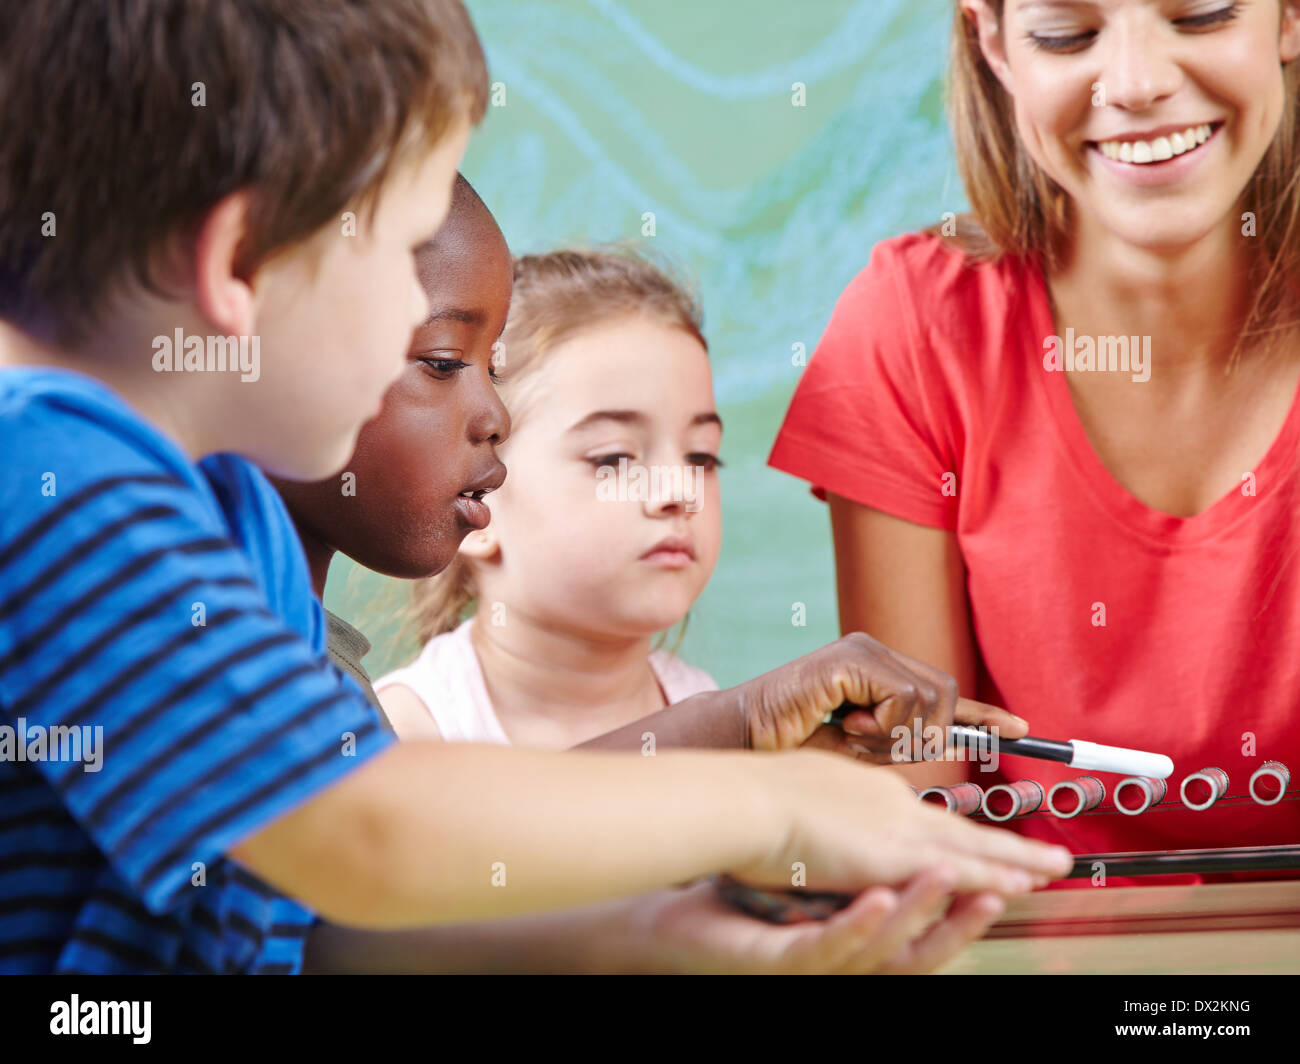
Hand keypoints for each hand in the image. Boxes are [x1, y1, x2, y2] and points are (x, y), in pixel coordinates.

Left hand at [626, 870, 1004, 973]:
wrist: (676, 918)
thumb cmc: (748, 889)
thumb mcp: (820, 865)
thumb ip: (868, 850)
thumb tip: (911, 816)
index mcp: (862, 925)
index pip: (933, 911)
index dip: (982, 895)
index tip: (1031, 870)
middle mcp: (848, 951)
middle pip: (922, 941)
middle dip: (969, 914)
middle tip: (1019, 886)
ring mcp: (815, 957)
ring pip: (881, 948)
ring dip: (921, 911)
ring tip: (953, 882)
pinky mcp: (779, 959)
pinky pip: (824, 947)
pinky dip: (856, 925)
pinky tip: (878, 899)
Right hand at [722, 631, 1027, 760]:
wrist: (743, 744)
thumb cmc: (792, 752)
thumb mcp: (861, 753)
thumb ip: (903, 744)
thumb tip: (953, 742)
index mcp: (877, 672)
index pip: (943, 691)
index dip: (981, 713)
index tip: (1020, 729)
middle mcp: (874, 653)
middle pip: (942, 696)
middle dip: (927, 736)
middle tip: (879, 749)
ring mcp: (861, 651)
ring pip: (927, 700)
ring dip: (897, 736)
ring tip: (853, 737)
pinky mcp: (849, 659)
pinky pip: (902, 697)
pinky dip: (882, 725)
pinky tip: (846, 725)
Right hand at [733, 748, 1072, 893]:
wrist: (748, 800)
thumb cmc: (757, 798)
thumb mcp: (803, 790)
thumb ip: (829, 804)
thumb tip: (829, 811)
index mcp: (871, 793)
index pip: (927, 814)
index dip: (961, 829)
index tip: (985, 834)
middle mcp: (894, 805)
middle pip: (962, 827)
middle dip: (1007, 844)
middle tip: (1048, 855)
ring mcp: (897, 828)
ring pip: (972, 847)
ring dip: (1017, 860)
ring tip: (1053, 869)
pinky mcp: (893, 855)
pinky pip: (959, 868)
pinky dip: (995, 875)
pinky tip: (1023, 885)